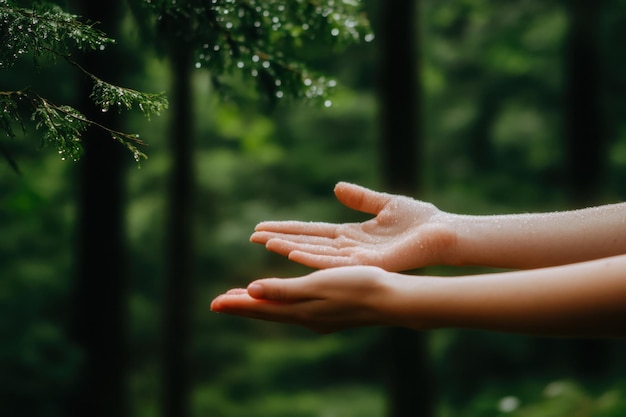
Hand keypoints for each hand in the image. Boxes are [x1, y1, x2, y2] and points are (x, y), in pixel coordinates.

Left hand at [210, 266, 397, 333]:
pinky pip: (294, 310)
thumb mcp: (318, 285)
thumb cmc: (358, 286)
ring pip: (280, 312)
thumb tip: (250, 292)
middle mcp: (306, 318)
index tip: (214, 303)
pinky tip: (282, 301)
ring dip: (259, 305)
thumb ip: (284, 290)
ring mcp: (319, 318)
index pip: (261, 308)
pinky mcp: (329, 313)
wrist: (392, 299)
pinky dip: (278, 303)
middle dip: (242, 306)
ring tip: (242, 300)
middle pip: (267, 313)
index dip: (237, 305)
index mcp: (301, 311)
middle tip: (219, 302)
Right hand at [250, 182, 455, 270]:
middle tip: (252, 236)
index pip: (311, 231)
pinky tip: (294, 252)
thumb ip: (360, 198)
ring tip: (266, 243)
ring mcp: (357, 258)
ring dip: (290, 249)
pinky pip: (336, 261)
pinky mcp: (369, 263)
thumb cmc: (420, 220)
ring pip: (316, 254)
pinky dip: (313, 257)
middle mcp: (349, 249)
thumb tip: (336, 187)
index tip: (263, 227)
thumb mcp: (384, 203)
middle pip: (308, 243)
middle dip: (280, 240)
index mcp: (351, 235)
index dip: (287, 229)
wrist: (445, 232)